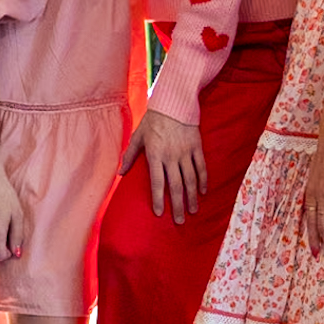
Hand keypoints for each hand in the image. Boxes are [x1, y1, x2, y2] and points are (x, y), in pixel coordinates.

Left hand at [121, 107, 207, 222]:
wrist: (174, 102)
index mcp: (155, 155)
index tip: (159, 213)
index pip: (157, 182)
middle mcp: (171, 156)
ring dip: (191, 197)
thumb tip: (120, 174)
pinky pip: (201, 167)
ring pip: (190, 179)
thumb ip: (130, 156)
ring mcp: (185, 152)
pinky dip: (202, 180)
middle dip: (177, 205)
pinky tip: (203, 192)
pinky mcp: (196, 147)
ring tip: (192, 211)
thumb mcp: (138, 136)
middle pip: (176, 185)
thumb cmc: (153, 120)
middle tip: (179, 221)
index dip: (158, 198)